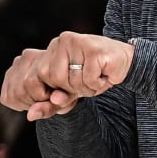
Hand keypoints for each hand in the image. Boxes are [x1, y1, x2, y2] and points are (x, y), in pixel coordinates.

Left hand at [1, 32, 133, 120]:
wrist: (125, 61)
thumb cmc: (94, 76)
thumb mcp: (68, 92)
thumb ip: (50, 104)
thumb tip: (31, 115)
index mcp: (49, 50)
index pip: (32, 80)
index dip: (47, 94)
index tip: (65, 91)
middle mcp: (59, 42)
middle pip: (52, 80)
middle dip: (70, 89)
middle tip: (84, 83)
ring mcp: (76, 42)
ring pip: (71, 80)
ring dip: (86, 88)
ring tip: (94, 79)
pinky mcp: (93, 49)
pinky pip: (88, 79)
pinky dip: (97, 85)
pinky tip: (103, 75)